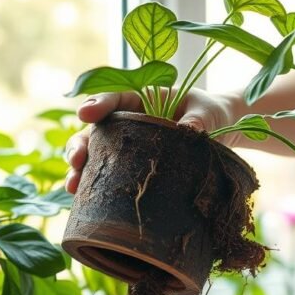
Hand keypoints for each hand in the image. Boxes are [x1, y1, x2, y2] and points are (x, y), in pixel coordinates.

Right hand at [64, 88, 237, 192]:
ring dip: (81, 168)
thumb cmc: (212, 111)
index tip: (85, 114)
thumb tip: (191, 132)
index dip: (98, 105)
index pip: (115, 97)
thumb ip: (198, 119)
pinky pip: (110, 171)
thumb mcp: (208, 111)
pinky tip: (82, 197)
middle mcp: (129, 119)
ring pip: (96, 152)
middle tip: (76, 160)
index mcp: (143, 97)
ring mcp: (129, 142)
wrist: (221, 128)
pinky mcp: (133, 163)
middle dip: (81, 144)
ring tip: (73, 185)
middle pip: (96, 130)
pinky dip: (95, 183)